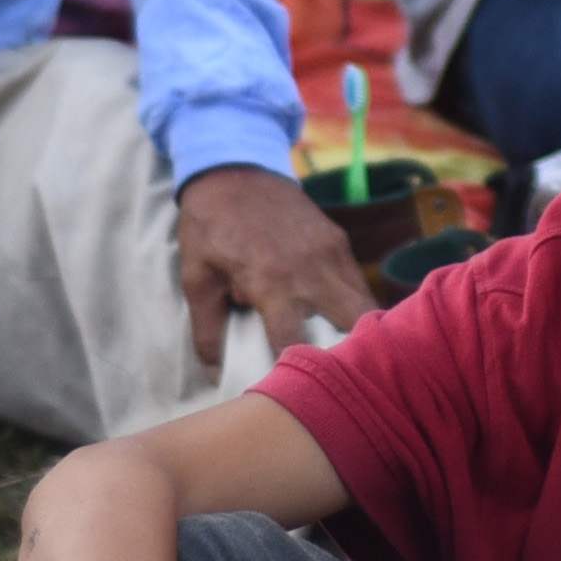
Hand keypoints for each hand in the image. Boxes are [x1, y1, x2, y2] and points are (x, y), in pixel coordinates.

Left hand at [175, 164, 370, 367]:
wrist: (232, 167)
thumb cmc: (209, 226)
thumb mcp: (196, 277)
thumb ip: (207, 329)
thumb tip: (215, 372)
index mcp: (272, 283)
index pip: (297, 344)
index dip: (302, 373)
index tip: (297, 393)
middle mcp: (310, 270)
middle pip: (354, 326)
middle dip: (354, 355)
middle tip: (342, 379)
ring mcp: (331, 253)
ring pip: (364, 305)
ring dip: (360, 332)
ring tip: (349, 357)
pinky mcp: (338, 240)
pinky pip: (356, 282)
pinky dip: (354, 305)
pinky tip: (343, 322)